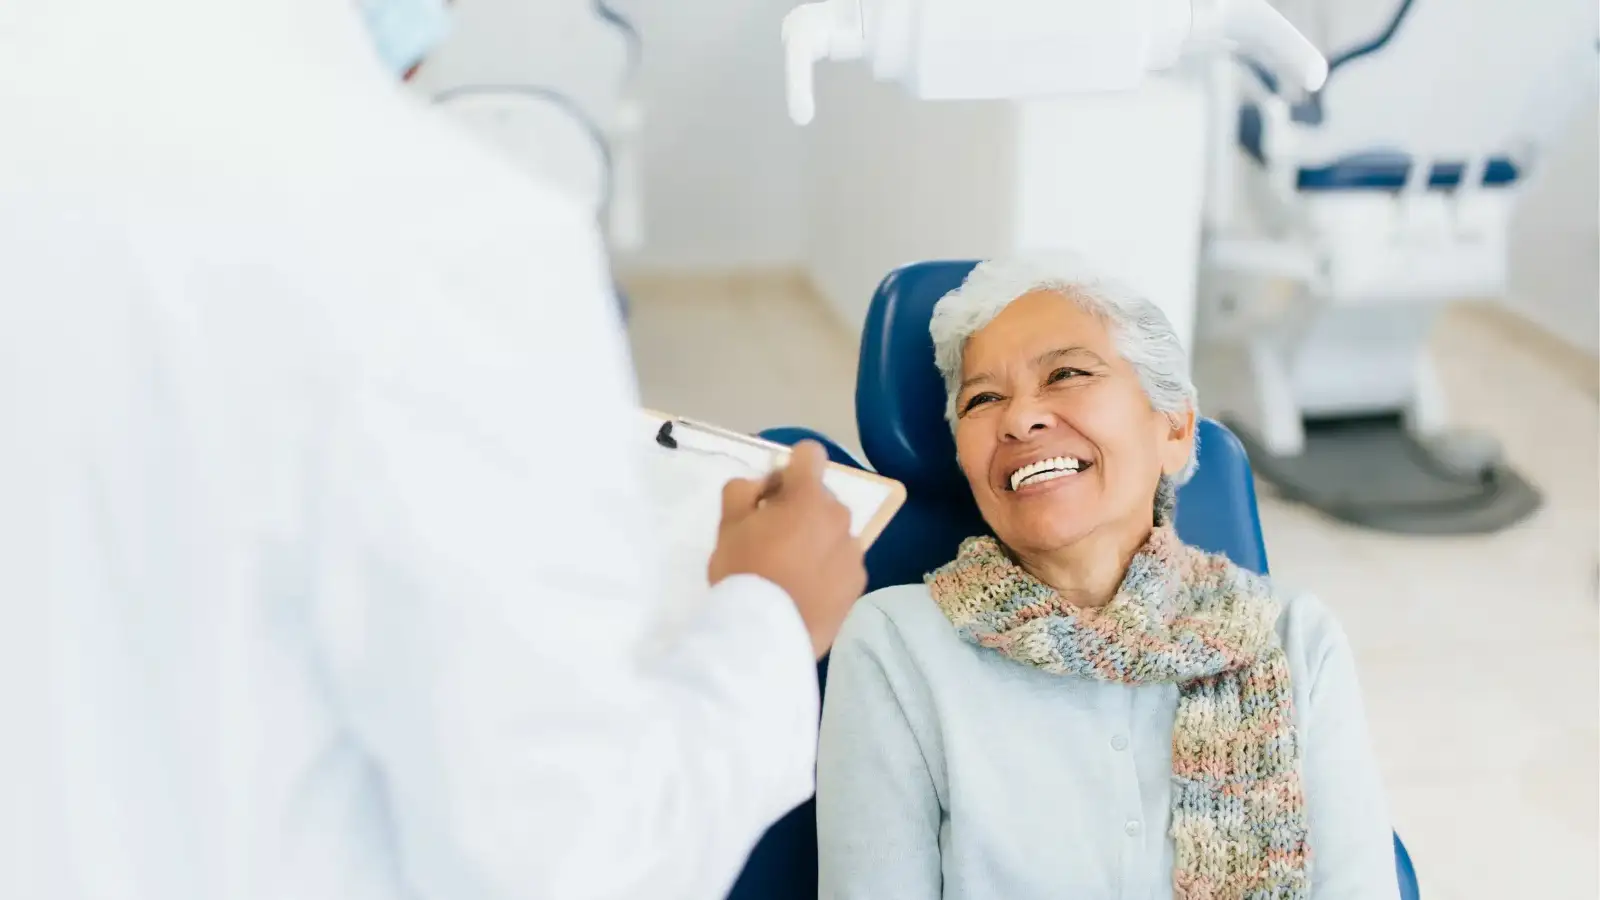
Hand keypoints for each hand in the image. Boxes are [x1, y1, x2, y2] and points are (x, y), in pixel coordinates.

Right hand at [709, 441, 867, 658]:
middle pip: (820, 498)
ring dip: (816, 540)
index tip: (774, 493)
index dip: (790, 468)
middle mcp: (839, 516)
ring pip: (833, 532)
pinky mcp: (858, 582)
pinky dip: (827, 569)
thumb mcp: (727, 524)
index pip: (810, 454)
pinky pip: (842, 563)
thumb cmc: (743, 571)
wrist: (765, 633)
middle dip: (800, 509)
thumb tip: (762, 486)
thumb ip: (742, 490)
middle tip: (773, 539)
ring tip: (790, 571)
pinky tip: (805, 591)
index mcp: (808, 496)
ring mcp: (853, 551)